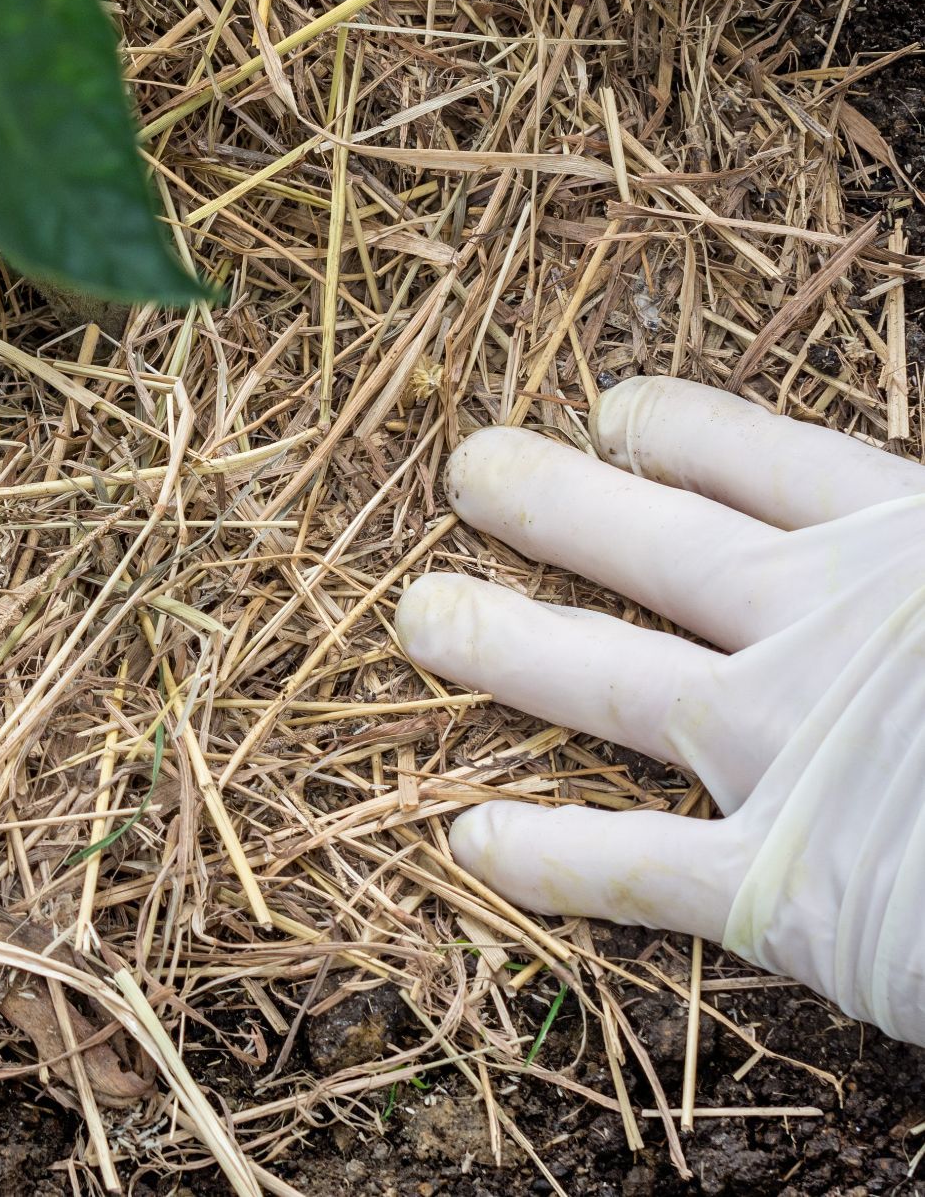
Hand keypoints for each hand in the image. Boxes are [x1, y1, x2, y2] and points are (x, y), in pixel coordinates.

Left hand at [398, 377, 924, 1045]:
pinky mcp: (784, 883)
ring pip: (605, 678)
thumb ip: (906, 531)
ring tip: (415, 613)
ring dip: (501, 642)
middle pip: (653, 542)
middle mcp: (827, 625)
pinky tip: (468, 843)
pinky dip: (546, 858)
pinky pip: (636, 865)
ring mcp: (791, 747)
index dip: (678, 429)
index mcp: (908, 535)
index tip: (612, 409)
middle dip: (549, 500)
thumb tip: (877, 509)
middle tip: (465, 469)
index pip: (766, 459)